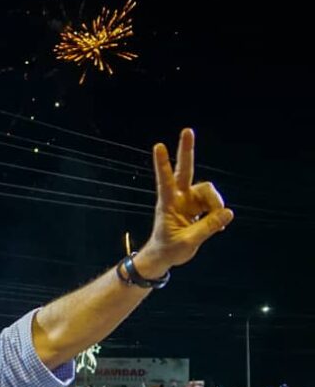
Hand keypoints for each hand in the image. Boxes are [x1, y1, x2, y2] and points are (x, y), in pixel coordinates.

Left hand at [134, 129, 233, 279]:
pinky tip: (217, 225)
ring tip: (217, 223)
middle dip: (186, 151)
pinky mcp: (197, 206)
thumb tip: (228, 212)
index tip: (158, 146)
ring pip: (209, 191)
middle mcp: (178, 197)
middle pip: (185, 170)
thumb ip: (208, 227)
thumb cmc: (169, 249)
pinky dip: (218, 213)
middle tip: (187, 130)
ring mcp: (188, 200)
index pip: (165, 181)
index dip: (163, 164)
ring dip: (216, 204)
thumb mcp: (188, 242)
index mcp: (168, 204)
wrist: (165, 256)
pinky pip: (214, 203)